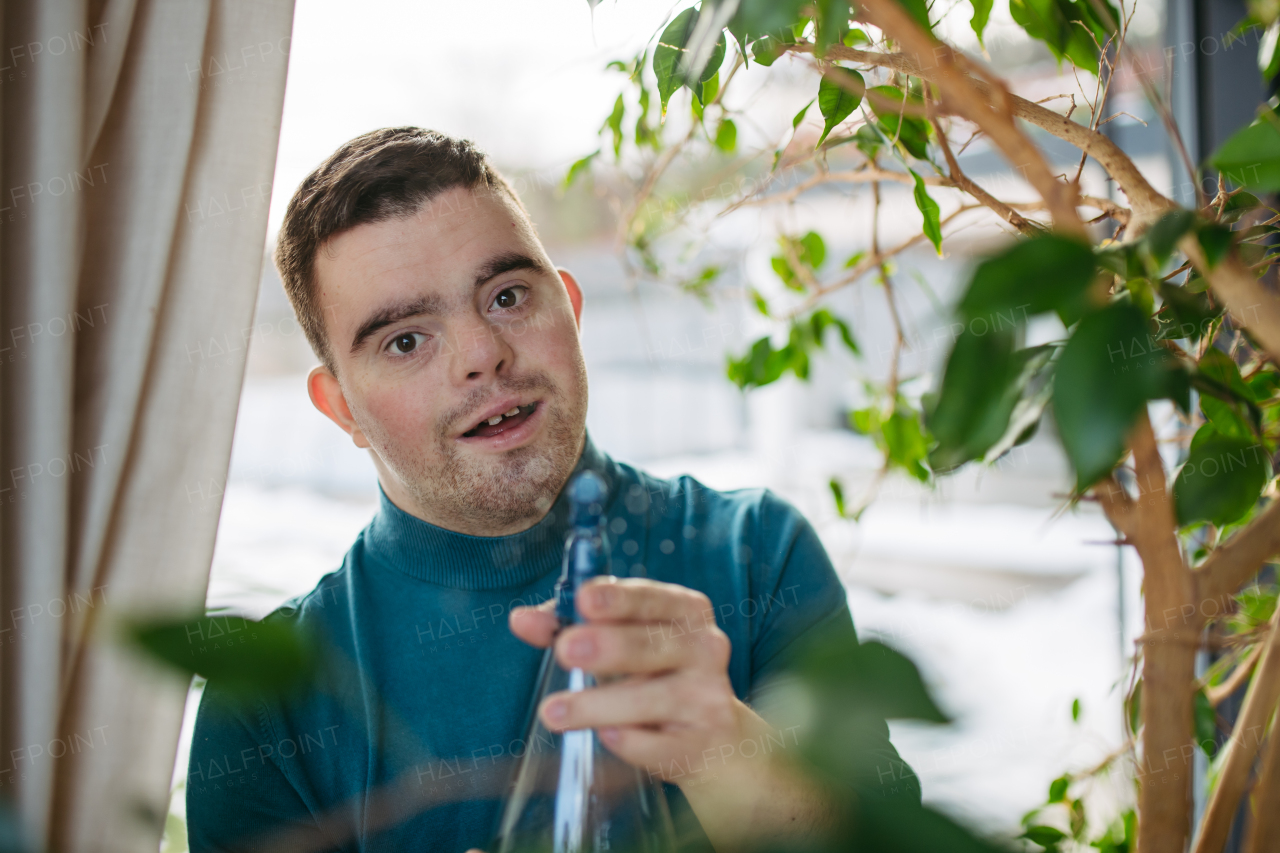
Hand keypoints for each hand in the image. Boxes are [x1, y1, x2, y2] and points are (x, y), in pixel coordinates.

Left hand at [510, 576, 748, 783]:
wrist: (711, 736)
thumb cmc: (655, 674)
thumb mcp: (620, 639)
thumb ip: (569, 624)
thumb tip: (521, 619)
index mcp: (685, 611)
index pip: (653, 597)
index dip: (619, 597)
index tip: (585, 599)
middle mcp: (703, 648)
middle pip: (653, 644)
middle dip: (608, 646)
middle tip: (565, 650)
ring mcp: (706, 698)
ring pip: (650, 698)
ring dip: (598, 704)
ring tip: (554, 712)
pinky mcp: (699, 744)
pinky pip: (657, 745)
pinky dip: (628, 742)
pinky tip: (607, 736)